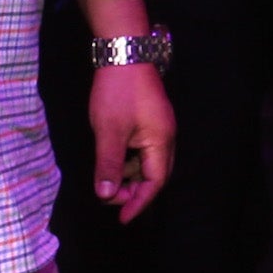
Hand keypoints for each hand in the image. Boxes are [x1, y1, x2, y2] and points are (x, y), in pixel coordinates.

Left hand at [91, 62, 174, 222]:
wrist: (125, 53)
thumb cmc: (117, 94)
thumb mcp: (108, 132)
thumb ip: (108, 165)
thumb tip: (106, 196)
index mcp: (161, 141)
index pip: (155, 182)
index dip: (139, 202)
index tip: (121, 219)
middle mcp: (167, 136)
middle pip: (156, 174)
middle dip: (135, 191)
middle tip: (109, 200)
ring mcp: (160, 126)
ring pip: (148, 161)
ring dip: (129, 174)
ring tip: (105, 180)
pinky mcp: (151, 118)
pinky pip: (144, 148)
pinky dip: (129, 160)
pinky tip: (112, 159)